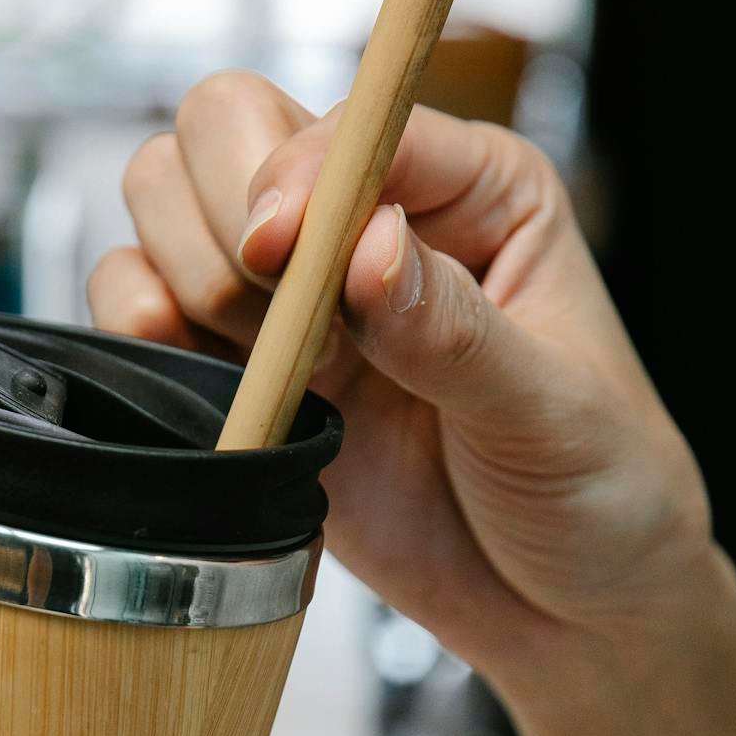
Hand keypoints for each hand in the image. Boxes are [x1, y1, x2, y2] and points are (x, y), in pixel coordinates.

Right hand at [88, 77, 717, 692]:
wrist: (564, 611)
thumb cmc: (598, 492)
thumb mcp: (551, 414)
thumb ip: (455, 331)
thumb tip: (373, 246)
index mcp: (474, 189)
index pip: (354, 123)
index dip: (300, 170)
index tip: (281, 249)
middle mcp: (371, 218)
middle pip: (226, 125)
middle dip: (225, 213)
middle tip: (280, 321)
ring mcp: (294, 295)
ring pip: (166, 197)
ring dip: (186, 273)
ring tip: (281, 371)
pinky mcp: (240, 370)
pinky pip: (137, 303)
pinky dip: (140, 332)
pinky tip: (209, 388)